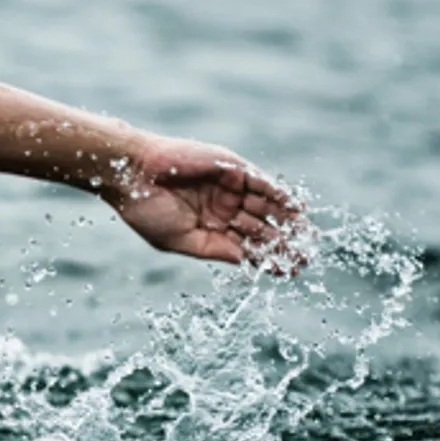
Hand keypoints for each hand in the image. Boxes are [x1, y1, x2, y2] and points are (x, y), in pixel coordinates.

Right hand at [109, 135, 302, 269]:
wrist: (132, 174)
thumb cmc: (147, 210)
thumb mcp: (179, 240)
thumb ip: (213, 250)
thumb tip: (243, 261)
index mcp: (208, 228)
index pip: (245, 246)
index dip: (267, 259)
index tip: (288, 272)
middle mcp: (222, 208)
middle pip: (261, 228)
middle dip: (283, 243)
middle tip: (306, 257)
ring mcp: (228, 187)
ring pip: (266, 207)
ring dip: (287, 221)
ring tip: (307, 237)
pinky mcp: (231, 167)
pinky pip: (261, 182)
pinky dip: (279, 194)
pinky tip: (297, 208)